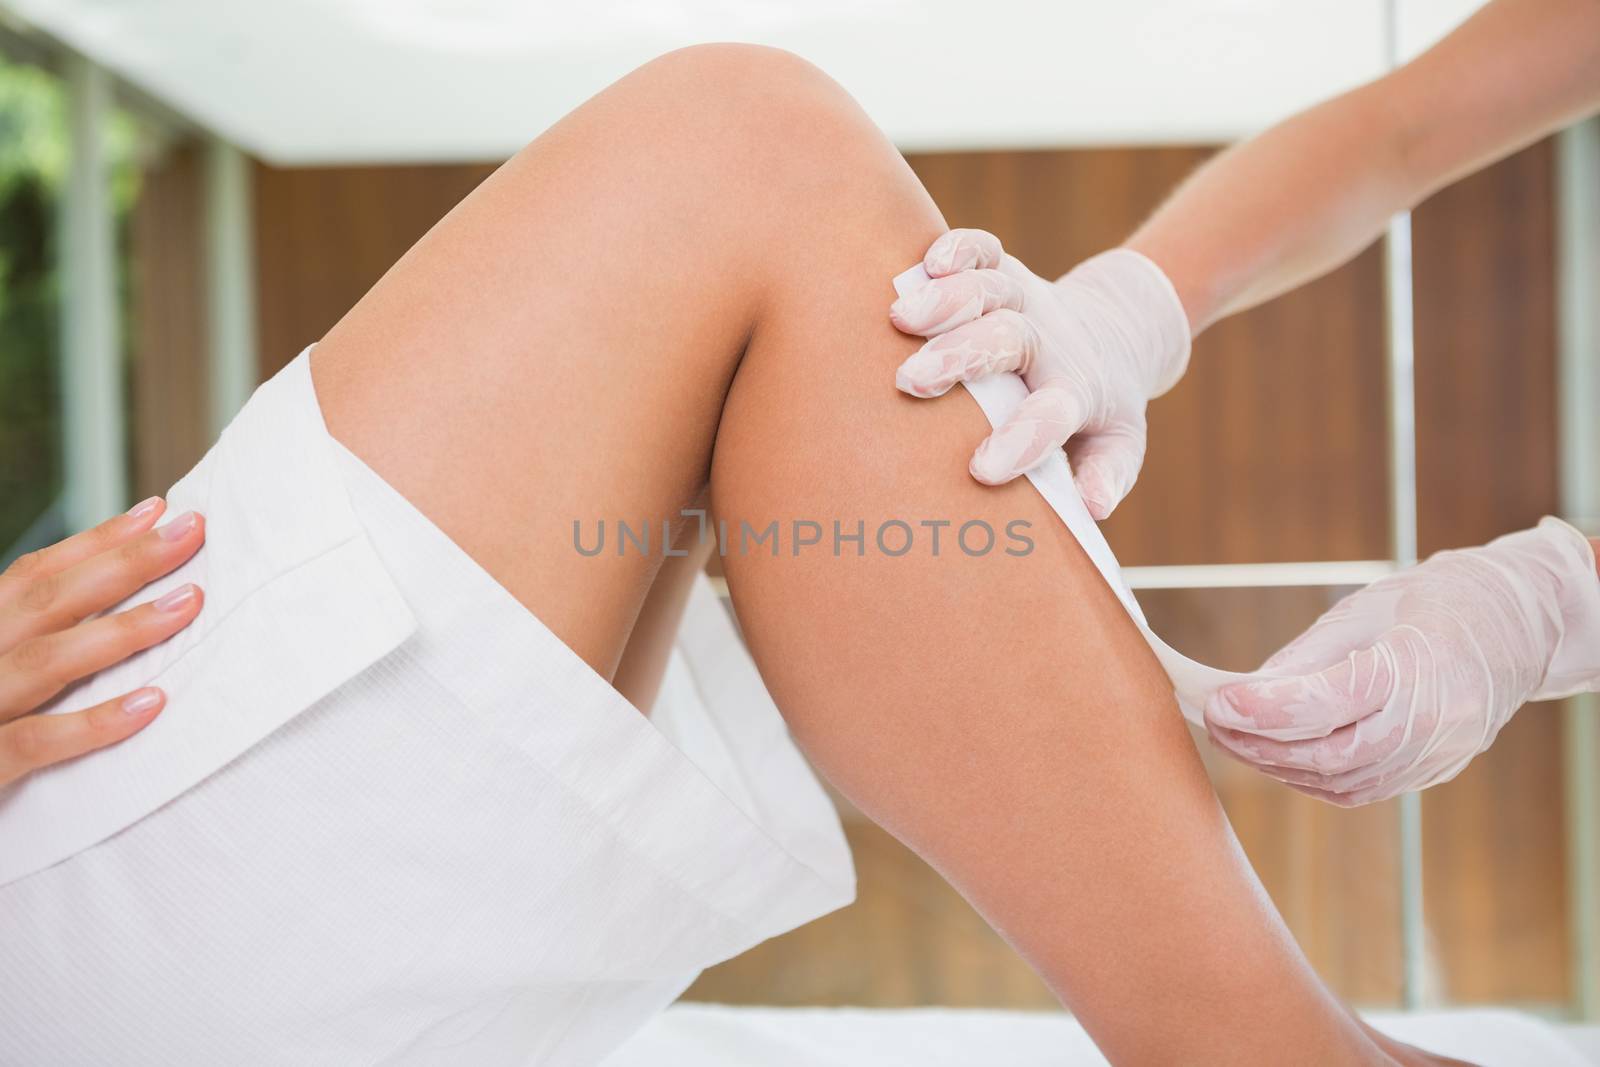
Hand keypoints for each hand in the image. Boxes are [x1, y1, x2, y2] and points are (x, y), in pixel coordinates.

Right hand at [0, 498, 205, 785]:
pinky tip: (152, 704)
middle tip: (192, 531)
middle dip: (124, 562)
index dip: (96, 542)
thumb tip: (111, 595)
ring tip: (190, 602)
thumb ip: (32, 638)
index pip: (33, 576)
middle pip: (48, 602)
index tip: (159, 512)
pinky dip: (94, 723)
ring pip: (48, 660)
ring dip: (123, 629)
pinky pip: (38, 742)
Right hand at [888, 229, 1188, 516]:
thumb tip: (1094, 505)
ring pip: (991, 289)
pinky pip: (984, 249)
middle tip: (912, 382)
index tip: (983, 470)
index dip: (1022, 439)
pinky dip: (958, 247)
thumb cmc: (1098, 408)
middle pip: (1010, 340)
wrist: (1118, 331)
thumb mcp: (1118, 444)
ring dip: (947, 300)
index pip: (1051, 415)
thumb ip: (1107, 473)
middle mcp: (1048, 341)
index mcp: (1074, 392)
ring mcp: (1026, 300)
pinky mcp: (1004, 269)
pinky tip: (927, 261)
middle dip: (961, 357)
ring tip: (900, 318)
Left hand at [1204, 518, 1599, 805]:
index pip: (1327, 704)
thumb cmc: (1435, 604)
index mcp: (1417, 667)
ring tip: (1232, 737)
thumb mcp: (1365, 611)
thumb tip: (1243, 692)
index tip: (1217, 701)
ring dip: (1276, 765)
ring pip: (1339, 780)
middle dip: (1259, 743)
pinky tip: (1275, 755)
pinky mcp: (1430, 773)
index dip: (1265, 709)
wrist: (1516, 627)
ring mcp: (1435, 755)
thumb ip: (1304, 660)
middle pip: (1328, 753)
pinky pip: (1357, 788)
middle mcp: (1432, 722)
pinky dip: (1307, 776)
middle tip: (1213, 721)